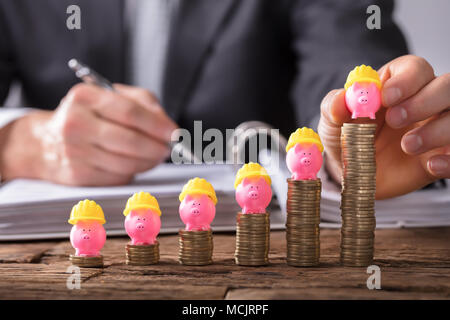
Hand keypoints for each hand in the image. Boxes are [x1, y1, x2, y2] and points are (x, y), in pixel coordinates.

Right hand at [0, 84, 177, 185]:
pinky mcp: (78, 175)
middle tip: (168, 149)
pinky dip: (133, 172)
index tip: (175, 134)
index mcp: (85, 97)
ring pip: (127, 163)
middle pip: (130, 141)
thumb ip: (144, 104)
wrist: (46, 142)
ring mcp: (75, 152)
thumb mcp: (112, 97)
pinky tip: (132, 163)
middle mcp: (76, 123)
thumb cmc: (90, 115)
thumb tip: (169, 128)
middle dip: (157, 148)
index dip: (157, 125)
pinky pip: (118, 177)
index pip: (129, 112)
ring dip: (149, 162)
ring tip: (154, 156)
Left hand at [318, 55, 449, 198]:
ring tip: (407, 146)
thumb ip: (334, 107)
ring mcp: (437, 128)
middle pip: (448, 86)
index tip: (387, 97)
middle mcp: (424, 101)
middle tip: (395, 119)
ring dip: (438, 129)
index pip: (415, 68)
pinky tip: (431, 165)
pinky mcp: (441, 156)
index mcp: (397, 85)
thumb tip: (341, 98)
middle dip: (426, 100)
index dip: (406, 80)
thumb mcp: (332, 122)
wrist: (350, 174)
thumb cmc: (346, 137)